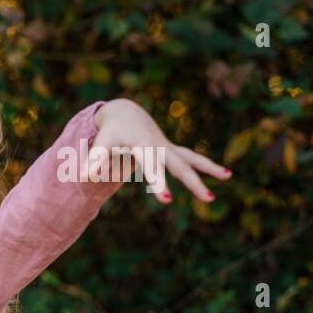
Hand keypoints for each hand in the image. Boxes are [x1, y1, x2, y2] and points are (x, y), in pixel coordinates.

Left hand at [88, 99, 230, 202]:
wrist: (124, 113)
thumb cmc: (110, 130)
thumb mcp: (100, 143)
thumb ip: (93, 160)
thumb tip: (83, 176)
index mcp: (144, 146)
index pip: (152, 168)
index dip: (158, 182)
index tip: (165, 199)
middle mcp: (160, 146)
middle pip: (180, 166)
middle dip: (193, 183)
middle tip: (208, 199)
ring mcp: (168, 148)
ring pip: (192, 160)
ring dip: (209, 169)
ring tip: (229, 177)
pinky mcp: (171, 150)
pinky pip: (192, 158)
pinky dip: (206, 165)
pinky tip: (224, 173)